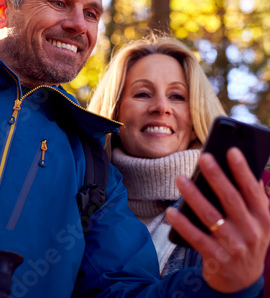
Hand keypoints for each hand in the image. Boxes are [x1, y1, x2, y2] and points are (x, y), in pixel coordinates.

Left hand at [166, 147, 269, 292]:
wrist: (242, 281)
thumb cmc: (246, 239)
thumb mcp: (257, 221)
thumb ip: (252, 197)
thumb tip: (242, 166)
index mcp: (263, 218)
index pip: (252, 190)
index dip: (243, 170)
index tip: (232, 150)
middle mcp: (252, 232)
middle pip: (231, 199)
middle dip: (216, 177)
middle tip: (203, 157)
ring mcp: (235, 247)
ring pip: (211, 217)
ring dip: (194, 196)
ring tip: (180, 179)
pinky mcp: (217, 259)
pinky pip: (197, 238)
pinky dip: (183, 225)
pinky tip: (171, 212)